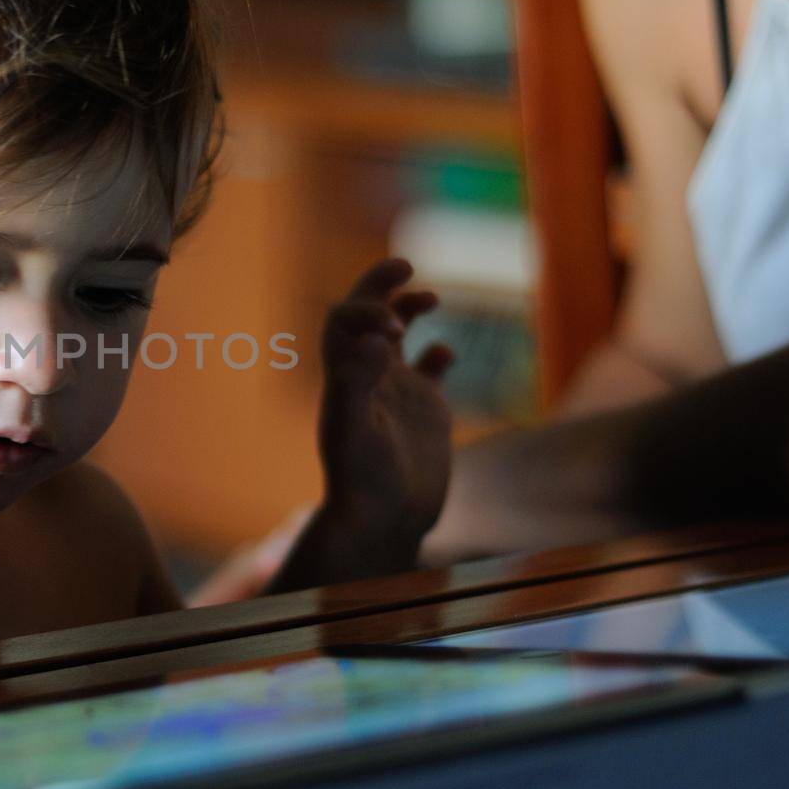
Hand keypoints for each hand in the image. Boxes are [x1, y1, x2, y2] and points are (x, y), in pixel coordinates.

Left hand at [317, 258, 453, 565]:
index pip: (343, 320)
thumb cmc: (361, 483)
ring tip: (431, 298)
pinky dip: (439, 354)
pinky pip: (430, 371)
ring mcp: (396, 393)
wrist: (384, 524)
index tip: (394, 323)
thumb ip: (358, 383)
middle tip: (404, 264)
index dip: (366, 306)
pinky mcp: (426, 412)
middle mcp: (367, 378)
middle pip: (366, 316)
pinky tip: (445, 356)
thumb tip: (379, 338)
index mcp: (343, 377)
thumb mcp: (355, 432)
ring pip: (398, 336)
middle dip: (380, 286)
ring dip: (409, 309)